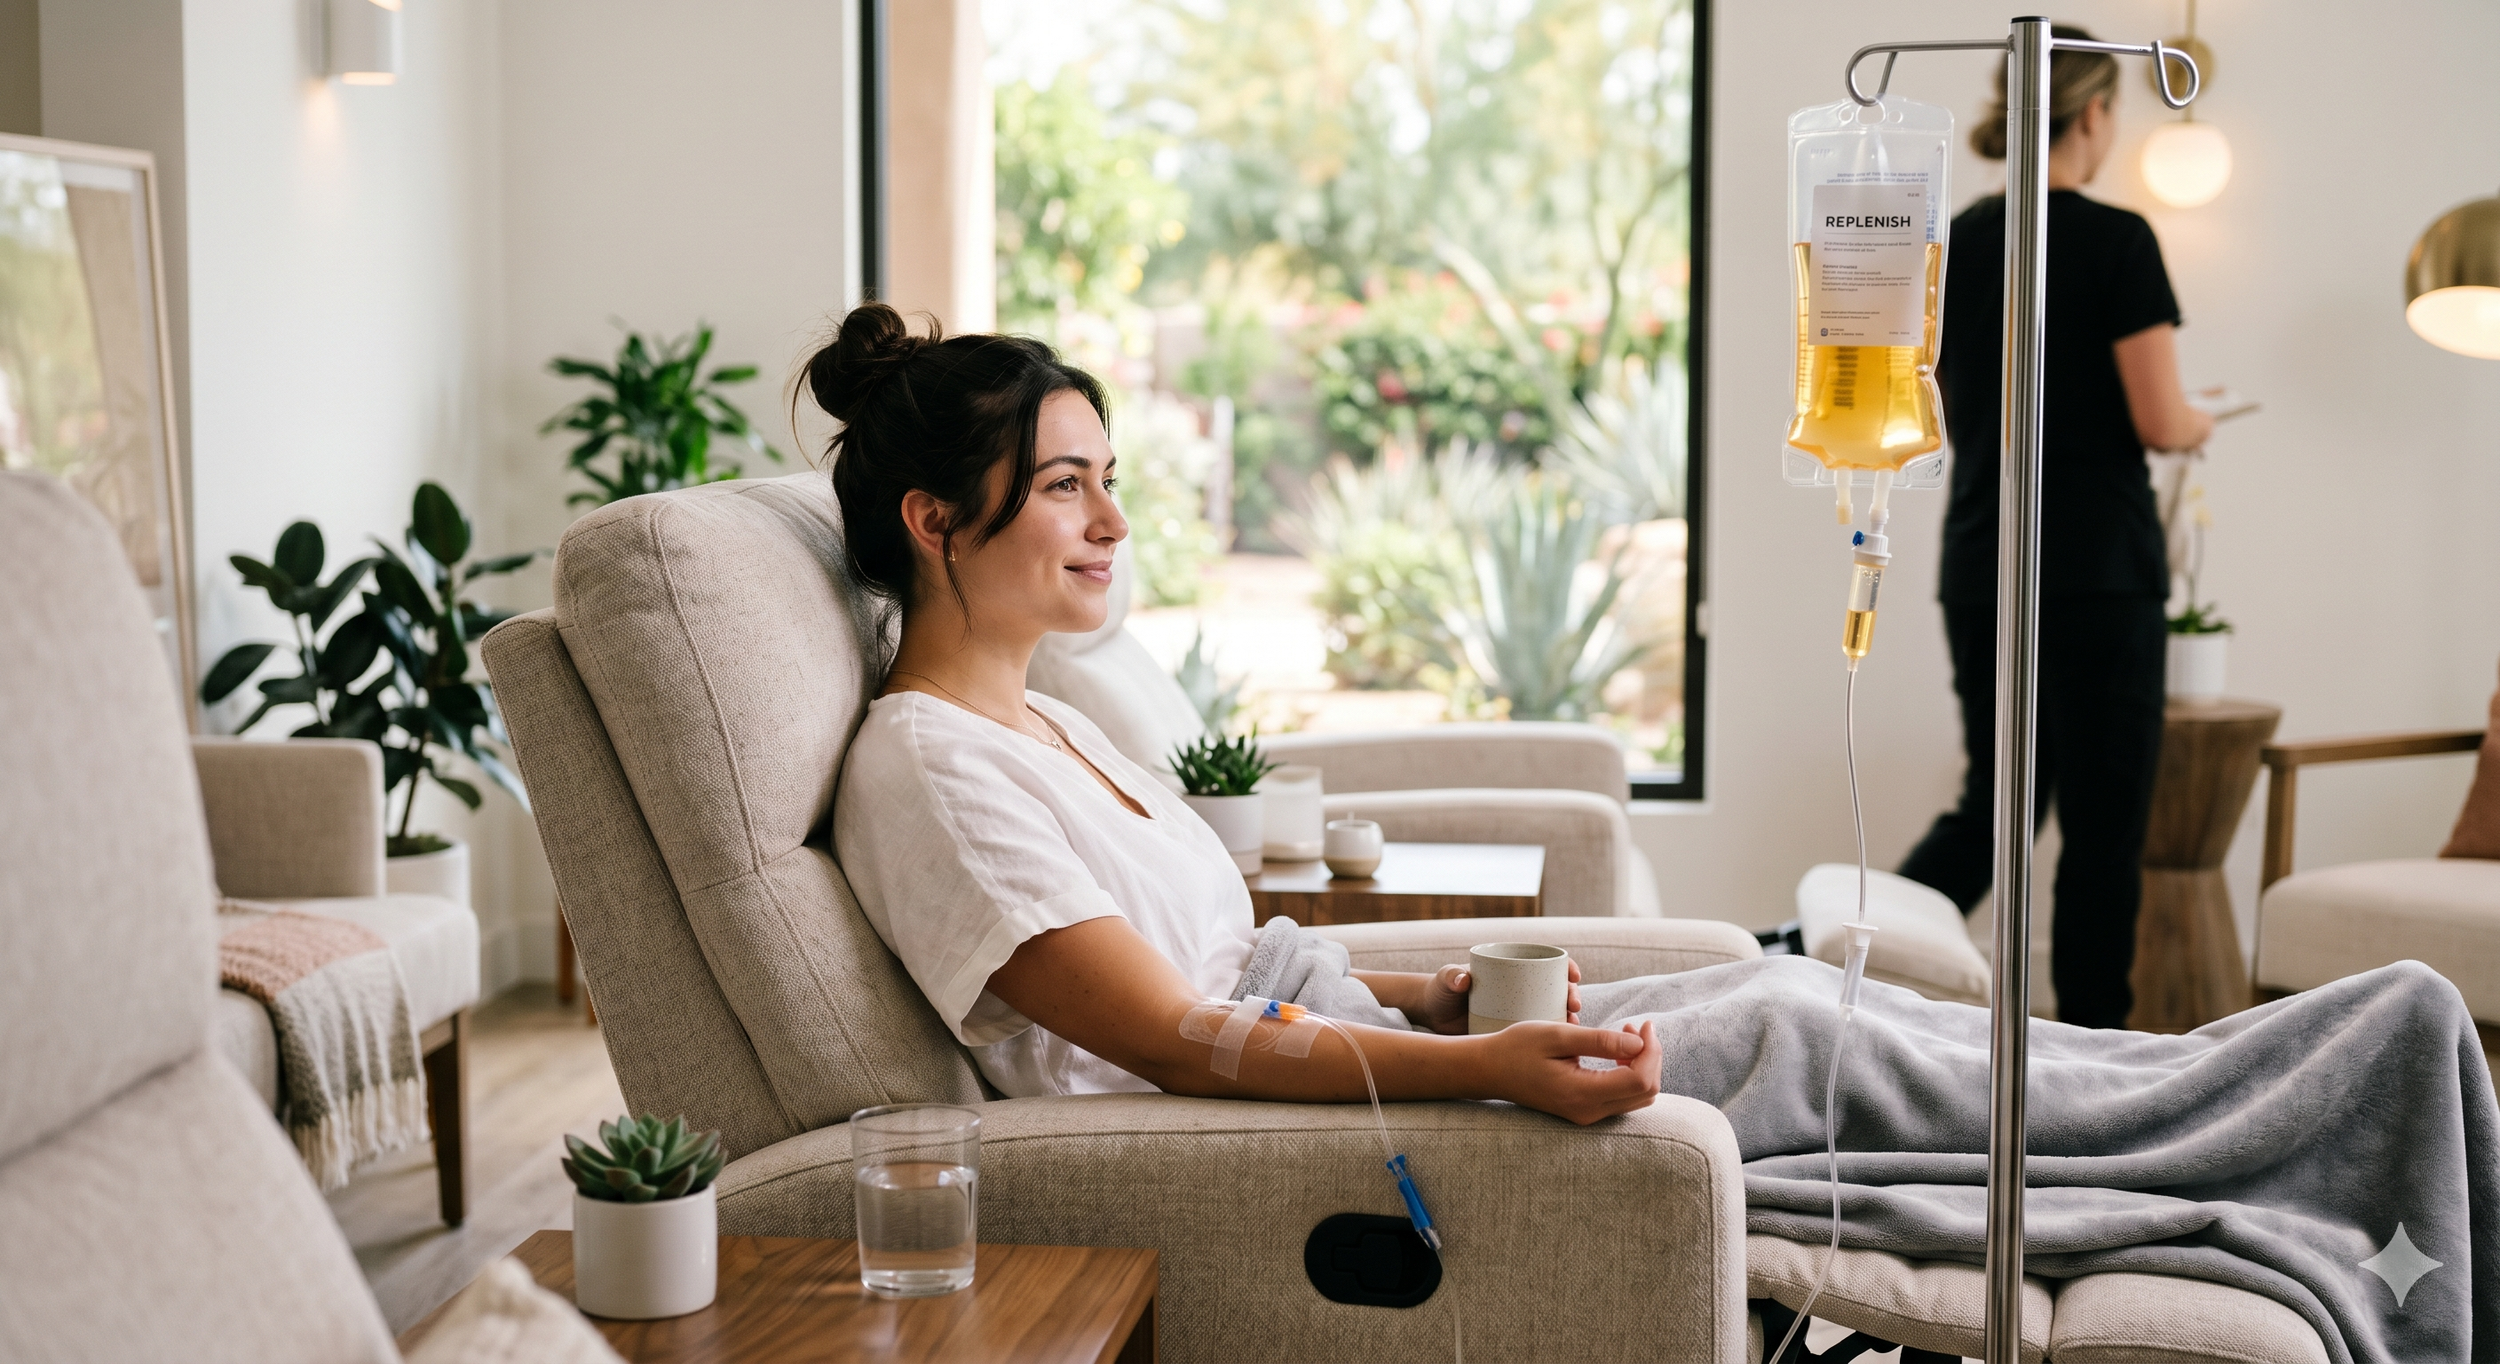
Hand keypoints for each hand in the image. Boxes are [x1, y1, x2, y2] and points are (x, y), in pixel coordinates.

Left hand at [1405, 958, 1583, 1035]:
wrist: (1433, 1015)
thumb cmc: (1441, 990)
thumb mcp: (1446, 981)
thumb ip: (1451, 977)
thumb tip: (1462, 979)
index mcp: (1510, 968)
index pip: (1545, 962)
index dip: (1565, 966)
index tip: (1573, 974)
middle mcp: (1519, 988)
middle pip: (1555, 988)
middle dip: (1571, 994)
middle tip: (1574, 1005)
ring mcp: (1518, 1009)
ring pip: (1551, 1010)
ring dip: (1568, 1017)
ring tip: (1573, 1025)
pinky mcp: (1513, 1029)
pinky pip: (1539, 1031)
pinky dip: (1553, 1035)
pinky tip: (1564, 1044)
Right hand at [1480, 1019, 1659, 1124]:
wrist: (1489, 1070)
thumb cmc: (1517, 1048)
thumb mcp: (1557, 1035)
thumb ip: (1600, 1041)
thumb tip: (1639, 1043)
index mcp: (1581, 1094)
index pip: (1639, 1081)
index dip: (1651, 1051)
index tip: (1643, 1024)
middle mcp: (1588, 1112)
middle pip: (1646, 1092)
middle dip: (1650, 1056)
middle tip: (1635, 1027)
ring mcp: (1587, 1115)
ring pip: (1638, 1097)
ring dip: (1642, 1065)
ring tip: (1625, 1036)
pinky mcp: (1585, 1111)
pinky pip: (1624, 1098)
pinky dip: (1630, 1073)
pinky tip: (1617, 1052)